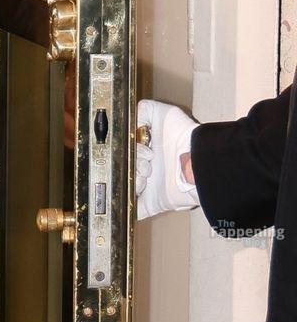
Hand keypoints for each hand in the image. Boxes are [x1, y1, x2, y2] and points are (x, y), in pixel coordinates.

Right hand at [135, 98, 198, 219]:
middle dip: (132, 163)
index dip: (128, 148)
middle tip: (146, 160)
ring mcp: (150, 189)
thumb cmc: (184, 137)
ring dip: (133, 179)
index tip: (135, 145)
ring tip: (146, 173)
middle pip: (125, 169)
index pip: (127, 152)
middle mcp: (149, 170)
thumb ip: (144, 110)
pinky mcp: (152, 205)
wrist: (196, 161)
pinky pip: (134, 211)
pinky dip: (127, 205)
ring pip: (126, 186)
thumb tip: (129, 116)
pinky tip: (131, 192)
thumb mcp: (164, 113)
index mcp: (150, 152)